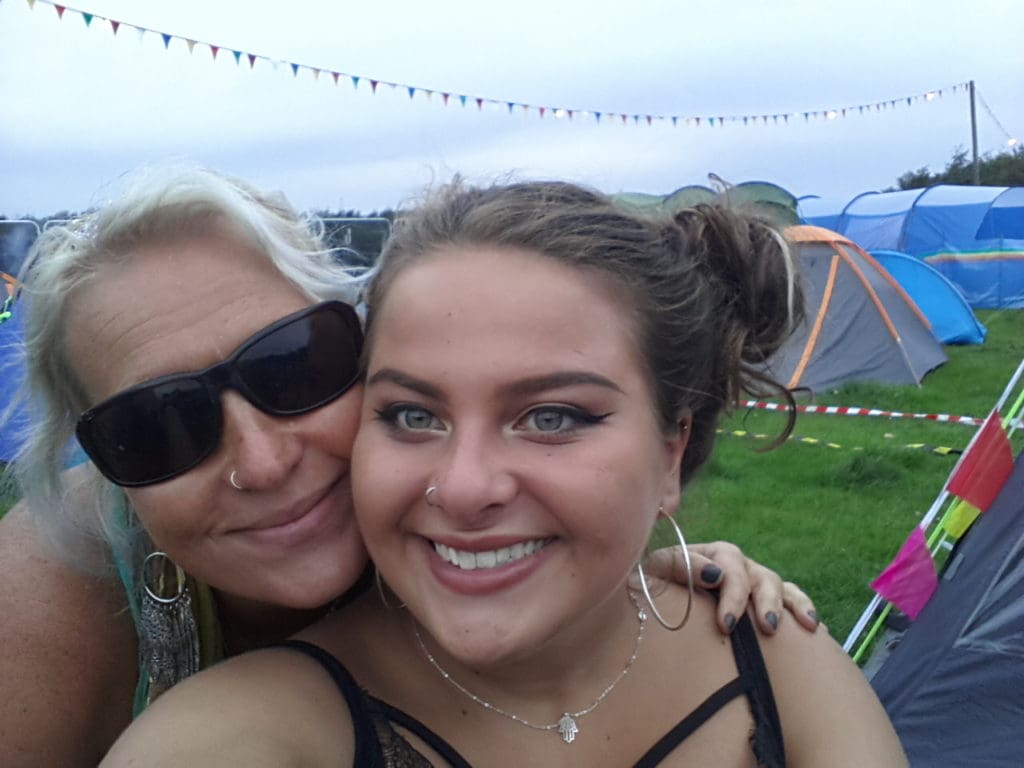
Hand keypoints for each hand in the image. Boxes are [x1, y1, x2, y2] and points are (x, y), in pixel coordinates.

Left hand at [631, 541, 818, 635]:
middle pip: (759, 576)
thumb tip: (715, 574)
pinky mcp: (765, 603)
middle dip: (764, 602)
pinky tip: (818, 631)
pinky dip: (804, 612)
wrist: (651, 607)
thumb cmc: (652, 586)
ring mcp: (754, 584)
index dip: (732, 592)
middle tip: (766, 628)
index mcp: (711, 555)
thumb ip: (678, 565)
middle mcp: (738, 567)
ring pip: (779, 587)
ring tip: (805, 627)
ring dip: (791, 605)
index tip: (725, 624)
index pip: (729, 564)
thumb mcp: (654, 571)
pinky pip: (791, 601)